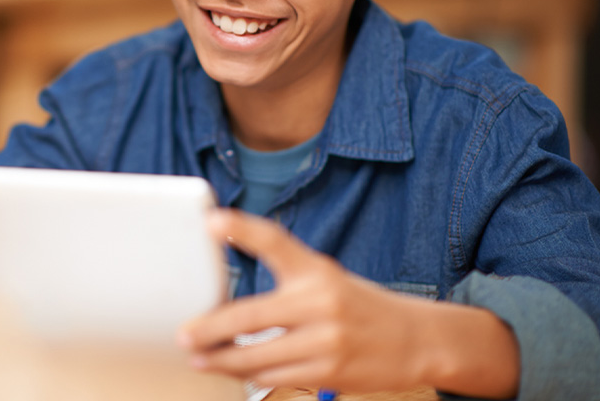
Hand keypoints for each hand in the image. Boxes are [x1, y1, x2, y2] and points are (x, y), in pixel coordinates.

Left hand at [177, 209, 516, 396]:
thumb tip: (226, 293)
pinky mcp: (329, 371)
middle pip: (250, 316)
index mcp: (316, 269)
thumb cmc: (356, 305)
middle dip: (210, 330)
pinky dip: (249, 376)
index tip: (213, 222)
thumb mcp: (324, 277)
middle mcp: (321, 301)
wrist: (415, 339)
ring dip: (222, 361)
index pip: (275, 242)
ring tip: (199, 359)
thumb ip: (284, 277)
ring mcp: (326, 339)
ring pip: (258, 356)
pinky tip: (233, 371)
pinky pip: (275, 378)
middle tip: (184, 335)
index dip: (242, 229)